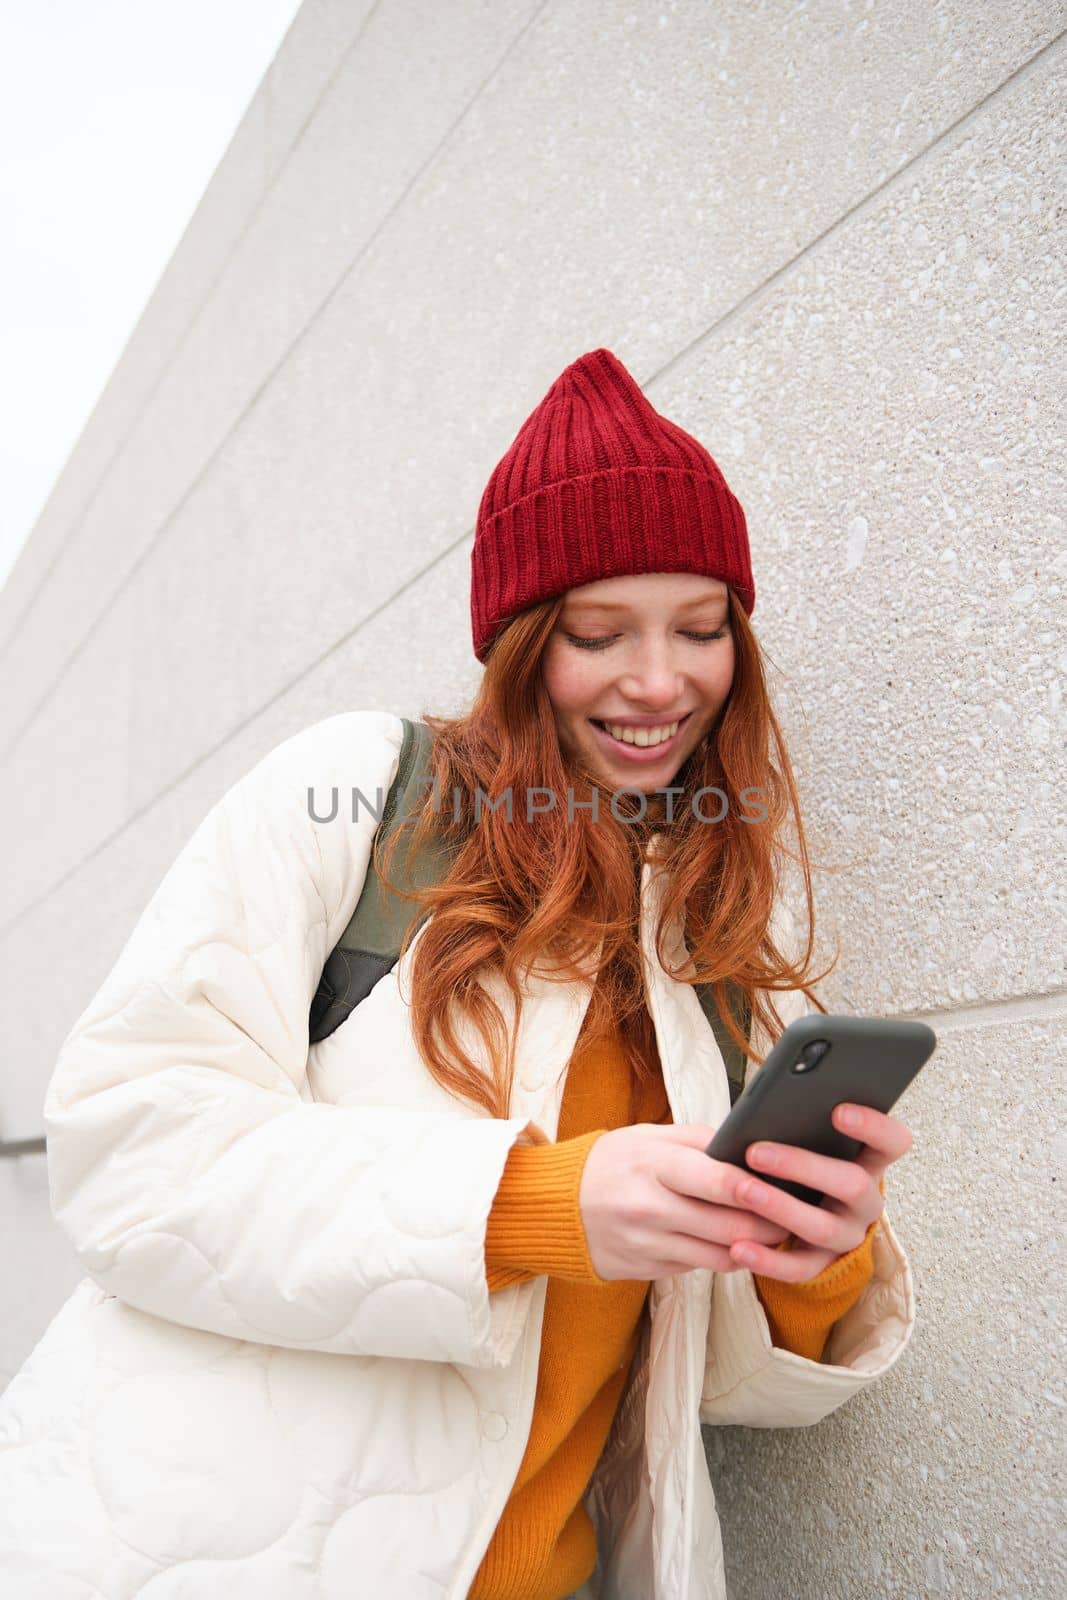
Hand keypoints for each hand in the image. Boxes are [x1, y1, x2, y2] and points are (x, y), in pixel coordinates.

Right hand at [578, 1123, 791, 1280]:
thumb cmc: (611, 1163)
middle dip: (770, 1223)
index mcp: (652, 1165)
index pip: (716, 1181)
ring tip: (776, 1233)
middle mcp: (650, 1208)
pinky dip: (724, 1258)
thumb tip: (748, 1145)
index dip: (756, 1189)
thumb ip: (698, 1140)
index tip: (786, 1188)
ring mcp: (648, 1244)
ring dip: (754, 1247)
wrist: (556, 1205)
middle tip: (795, 1215)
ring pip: (720, 1255)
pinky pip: (699, 1269)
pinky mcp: (647, 1270)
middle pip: (728, 1226)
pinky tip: (737, 1246)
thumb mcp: (648, 1136)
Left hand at [725, 1102, 912, 1281]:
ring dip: (781, 1208)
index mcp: (869, 1161)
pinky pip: (800, 1268)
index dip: (873, 1126)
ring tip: (744, 1192)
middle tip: (756, 1152)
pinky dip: (768, 1260)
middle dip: (802, 1166)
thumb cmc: (803, 1158)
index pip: (892, 1142)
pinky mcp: (823, 1264)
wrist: (804, 1210)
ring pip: (823, 1228)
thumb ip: (801, 1123)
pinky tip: (738, 1247)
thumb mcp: (810, 1139)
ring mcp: (848, 1234)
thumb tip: (767, 1106)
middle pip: (852, 1185)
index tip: (838, 1110)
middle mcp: (866, 1200)